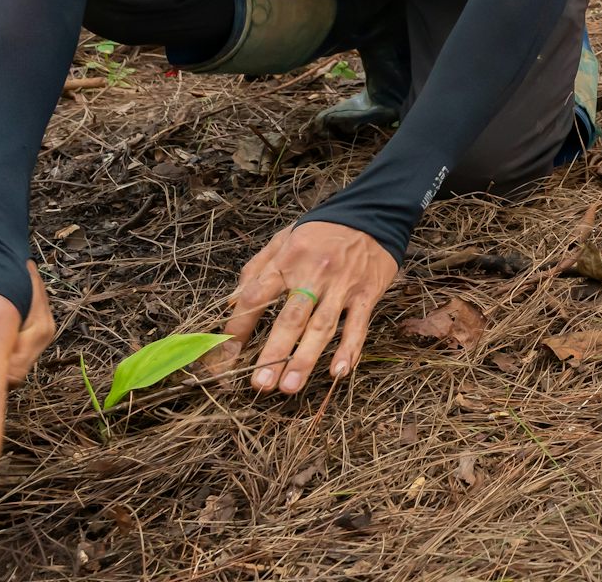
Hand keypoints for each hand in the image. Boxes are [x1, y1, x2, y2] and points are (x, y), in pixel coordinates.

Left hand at [215, 220, 398, 393]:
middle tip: (260, 383)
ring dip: (305, 359)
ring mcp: (342, 287)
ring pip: (322, 327)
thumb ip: (256, 268)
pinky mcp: (366, 295)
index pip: (256, 296)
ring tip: (289, 387)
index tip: (228, 354)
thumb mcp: (284, 238)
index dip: (240, 326)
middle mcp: (314, 275)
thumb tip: (232, 302)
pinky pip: (357, 326)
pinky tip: (338, 371)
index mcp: (288, 260)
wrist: (373, 214)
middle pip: (291, 318)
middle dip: (275, 352)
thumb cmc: (322, 231)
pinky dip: (349, 350)